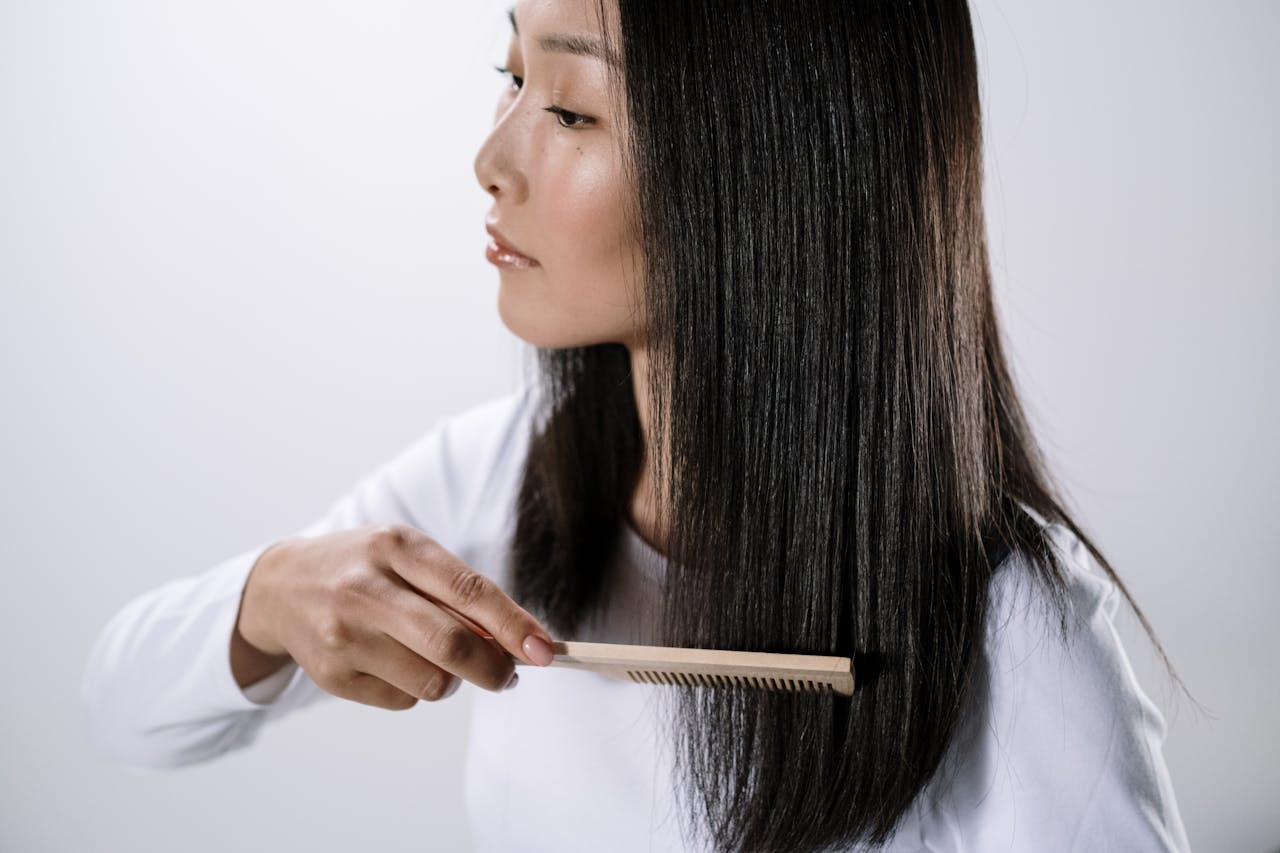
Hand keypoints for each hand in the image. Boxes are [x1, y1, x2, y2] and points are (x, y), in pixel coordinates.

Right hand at [236, 524, 555, 709]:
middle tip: (508, 674)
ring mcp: (344, 636)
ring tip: (433, 654)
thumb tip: (516, 641)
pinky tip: (395, 663)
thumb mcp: (407, 554)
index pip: (468, 589)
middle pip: (451, 645)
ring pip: (432, 683)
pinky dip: (415, 689)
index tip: (545, 650)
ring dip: (453, 678)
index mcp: (395, 546)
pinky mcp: (331, 677)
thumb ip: (459, 591)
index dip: (513, 624)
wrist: (281, 587)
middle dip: (494, 668)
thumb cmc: (364, 567)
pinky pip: (403, 701)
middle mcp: (364, 589)